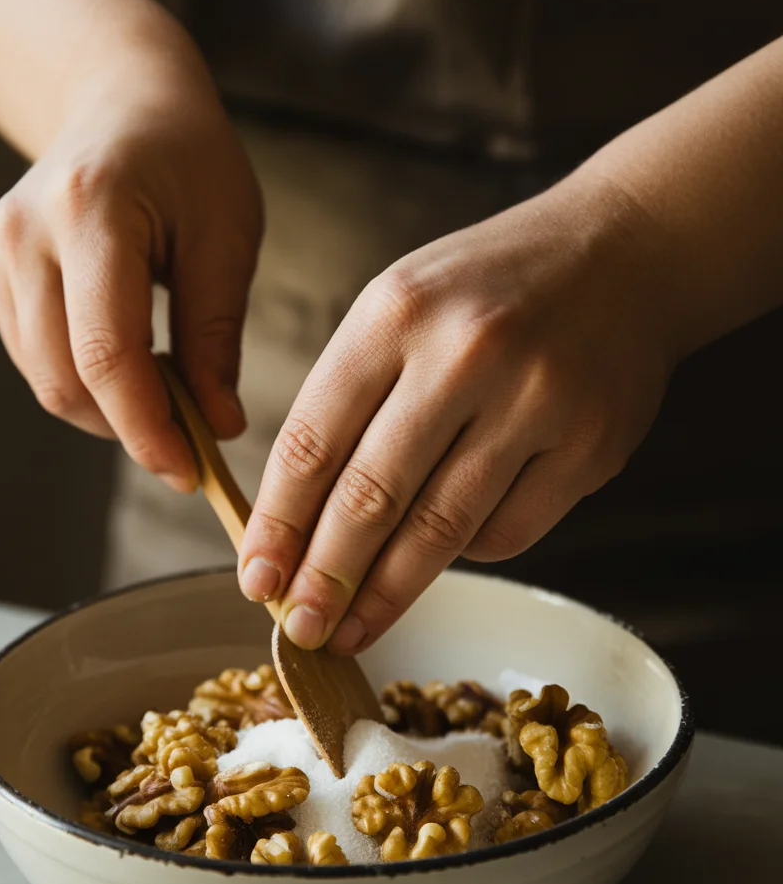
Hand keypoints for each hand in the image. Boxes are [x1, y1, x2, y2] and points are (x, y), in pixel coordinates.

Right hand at [0, 43, 261, 490]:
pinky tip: (133, 373)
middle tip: (192, 447)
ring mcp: (1, 253)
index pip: (106, 352)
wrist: (124, 103)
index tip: (189, 472)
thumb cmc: (189, 162)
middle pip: (65, 379)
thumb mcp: (226, 238)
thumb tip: (218, 426)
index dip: (148, 428)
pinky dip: (87, 387)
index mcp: (90, 210)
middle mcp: (27, 233)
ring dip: (109, 415)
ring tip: (170, 404)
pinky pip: (36, 361)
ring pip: (46, 380)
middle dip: (131, 431)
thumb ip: (216, 336)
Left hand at [238, 173, 673, 651]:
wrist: (625, 252)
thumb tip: (298, 523)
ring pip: (439, 531)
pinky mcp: (590, 446)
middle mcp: (465, 354)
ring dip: (387, 594)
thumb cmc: (491, 290)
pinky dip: (465, 555)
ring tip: (351, 630)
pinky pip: (506, 534)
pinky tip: (442, 555)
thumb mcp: (400, 308)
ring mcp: (535, 402)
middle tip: (300, 630)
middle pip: (371, 498)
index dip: (278, 525)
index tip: (257, 578)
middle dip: (324, 578)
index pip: (313, 443)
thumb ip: (348, 401)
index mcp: (395, 313)